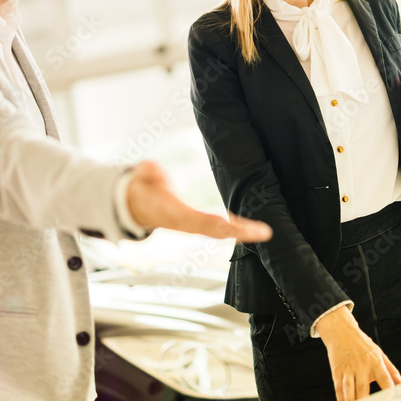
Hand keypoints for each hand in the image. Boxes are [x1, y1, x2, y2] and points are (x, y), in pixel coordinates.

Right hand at [126, 161, 271, 242]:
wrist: (136, 207)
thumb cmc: (142, 190)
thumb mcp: (140, 179)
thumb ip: (146, 172)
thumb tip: (148, 167)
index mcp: (173, 214)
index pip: (198, 220)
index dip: (216, 224)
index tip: (233, 227)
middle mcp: (186, 224)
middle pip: (215, 231)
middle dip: (239, 232)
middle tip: (264, 232)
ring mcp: (193, 226)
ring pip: (220, 232)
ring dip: (242, 232)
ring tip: (264, 232)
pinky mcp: (198, 224)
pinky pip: (219, 228)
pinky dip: (236, 229)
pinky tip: (253, 228)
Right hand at [313, 306, 400, 400]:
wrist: (341, 331)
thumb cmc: (363, 344)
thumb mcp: (380, 354)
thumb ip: (392, 372)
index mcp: (375, 362)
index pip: (385, 380)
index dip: (390, 393)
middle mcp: (361, 367)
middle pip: (364, 390)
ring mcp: (348, 370)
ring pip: (349, 391)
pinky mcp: (337, 372)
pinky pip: (339, 390)